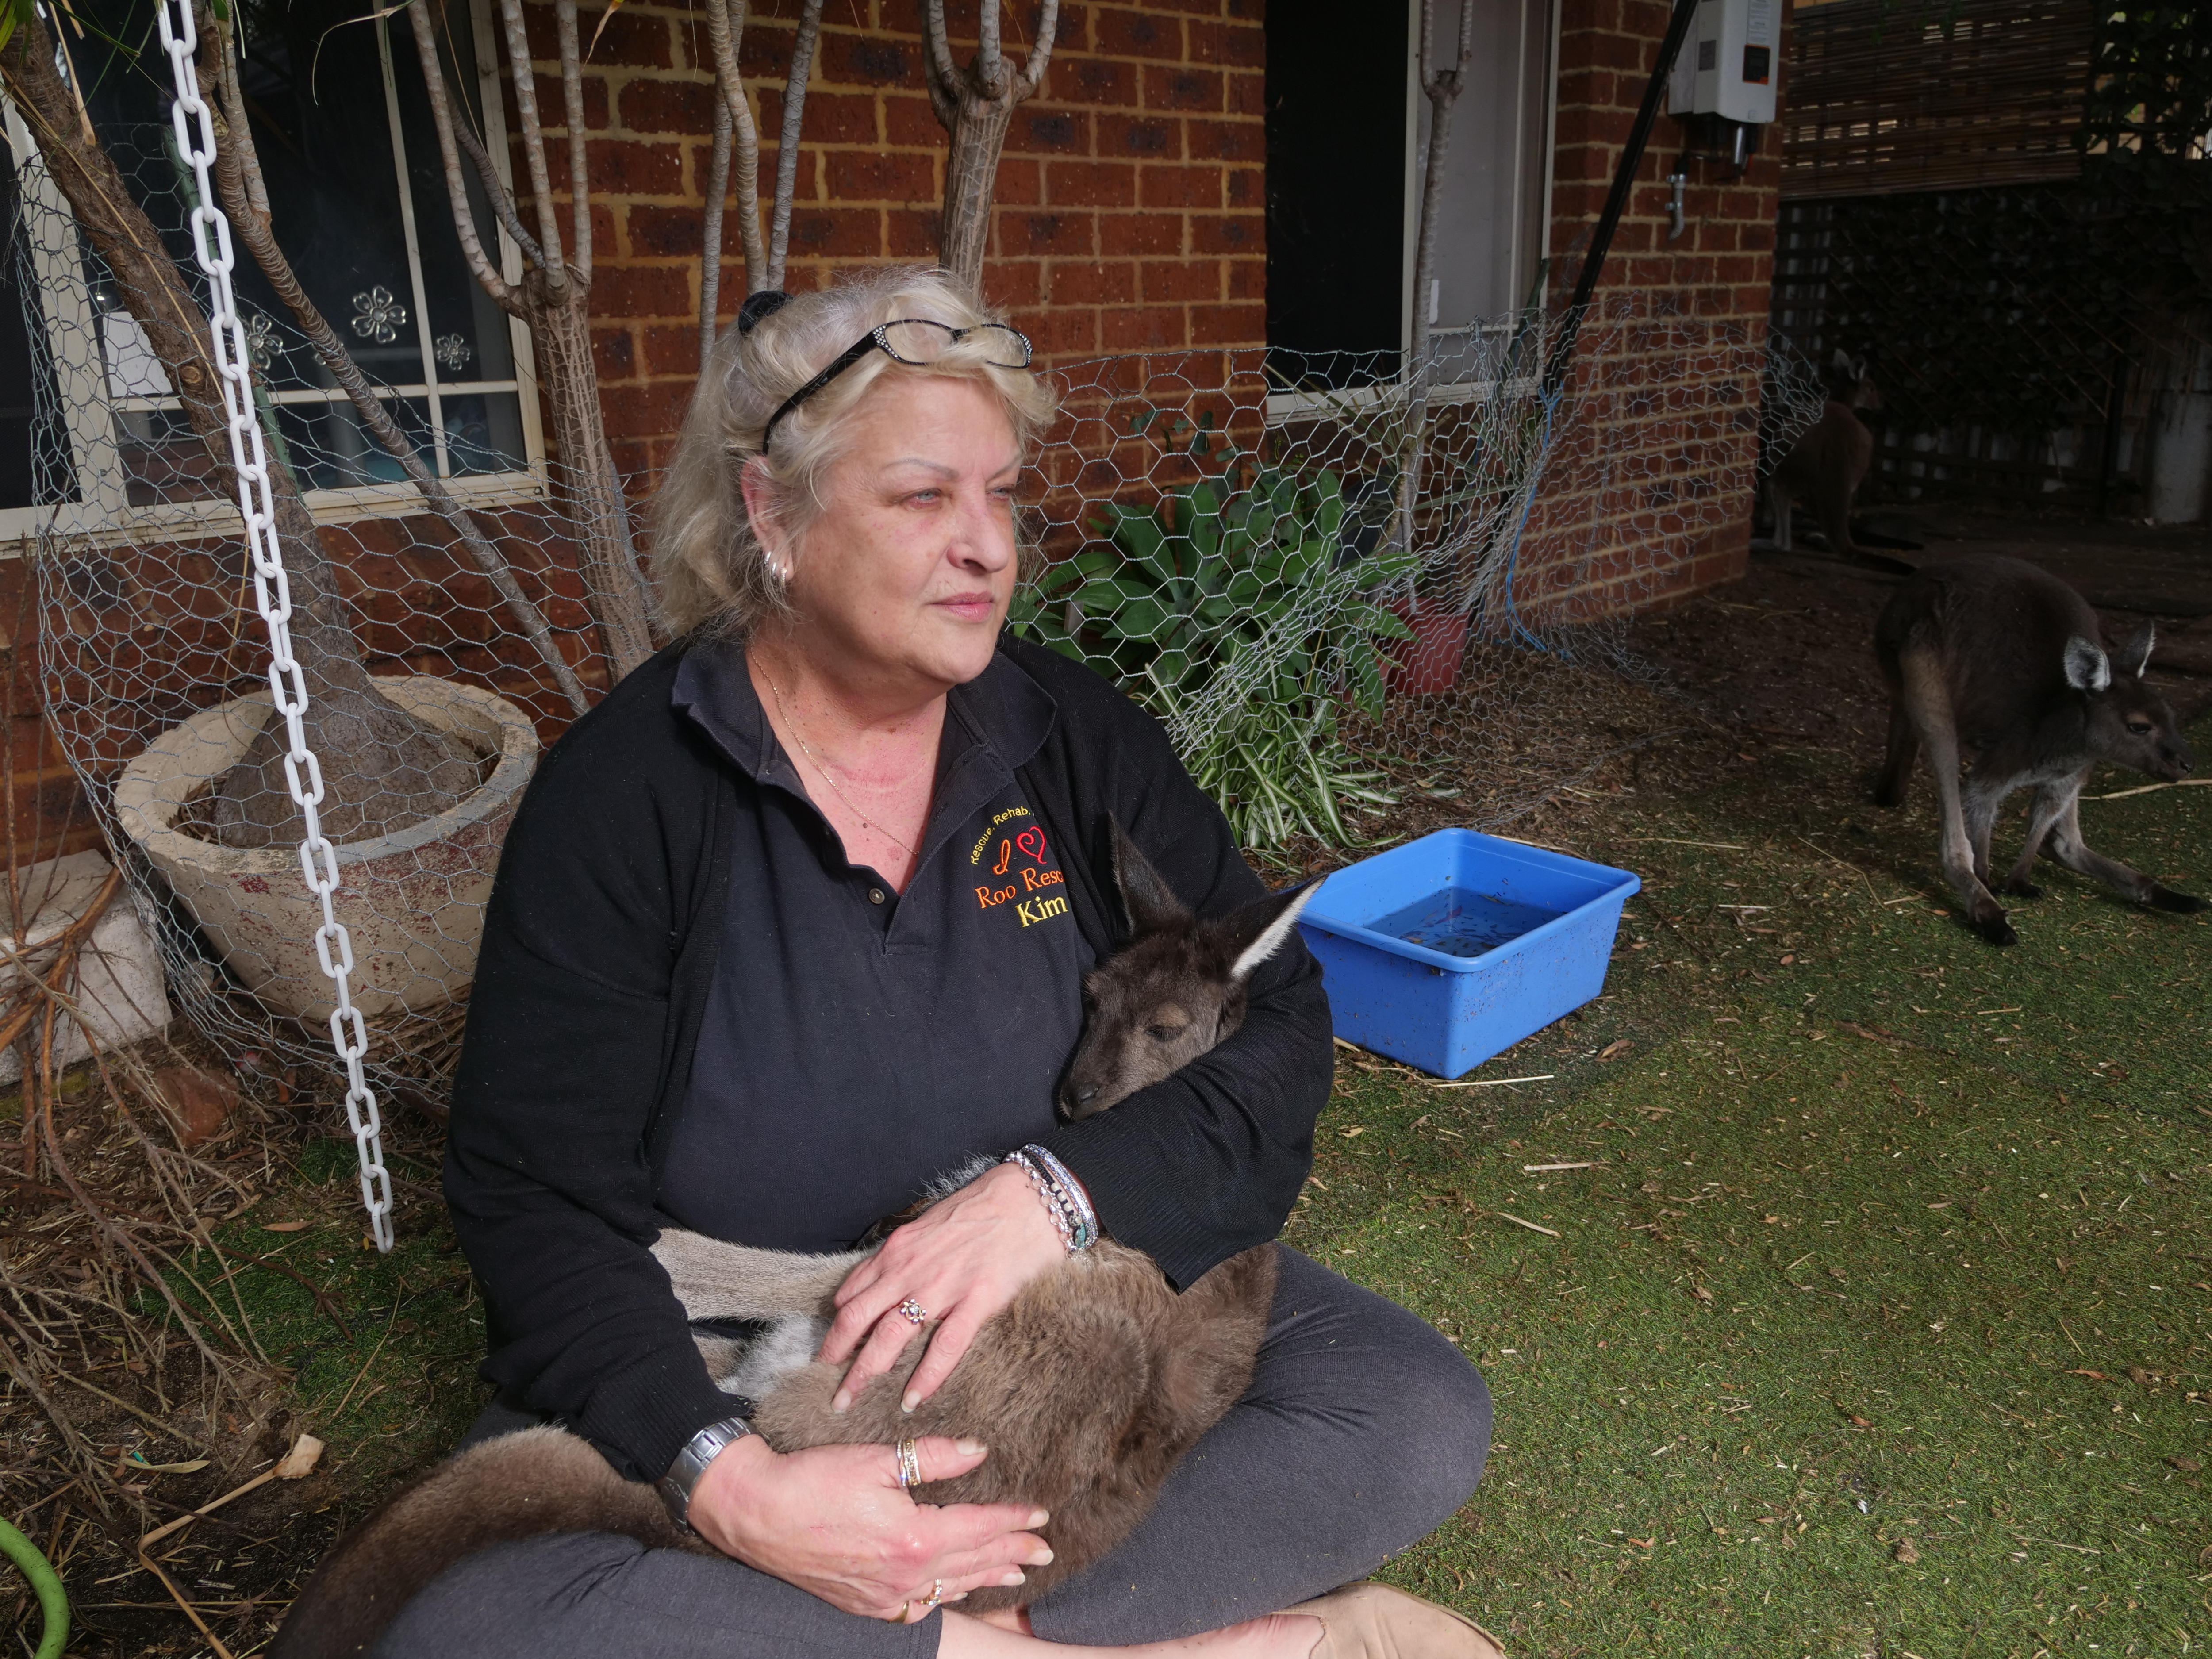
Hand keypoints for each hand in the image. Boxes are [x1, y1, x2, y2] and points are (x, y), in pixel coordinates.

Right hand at [687, 1431, 1051, 1619]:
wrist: (757, 1514)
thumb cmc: (814, 1480)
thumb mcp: (878, 1459)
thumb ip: (934, 1457)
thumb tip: (978, 1451)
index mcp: (913, 1538)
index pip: (978, 1528)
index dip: (1012, 1521)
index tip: (1040, 1516)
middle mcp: (904, 1576)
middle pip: (972, 1563)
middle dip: (1012, 1554)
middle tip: (1044, 1550)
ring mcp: (883, 1596)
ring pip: (949, 1589)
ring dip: (985, 1578)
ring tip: (1016, 1573)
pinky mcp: (863, 1604)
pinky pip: (918, 1608)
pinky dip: (945, 1597)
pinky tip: (956, 1591)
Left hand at [821, 1160, 1065, 1411]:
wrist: (1031, 1196)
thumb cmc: (983, 1207)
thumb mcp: (930, 1224)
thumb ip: (906, 1254)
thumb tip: (887, 1279)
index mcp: (898, 1250)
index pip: (853, 1294)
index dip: (838, 1326)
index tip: (833, 1351)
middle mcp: (910, 1269)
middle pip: (858, 1319)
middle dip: (837, 1356)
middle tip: (830, 1388)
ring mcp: (942, 1285)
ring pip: (890, 1336)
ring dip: (865, 1372)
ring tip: (850, 1400)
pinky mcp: (978, 1299)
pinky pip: (945, 1346)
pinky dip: (926, 1376)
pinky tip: (913, 1399)